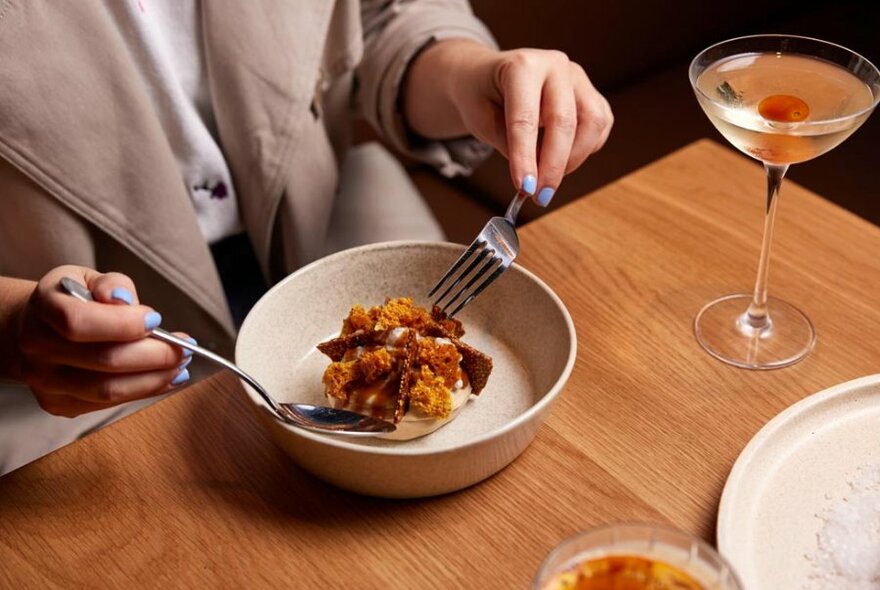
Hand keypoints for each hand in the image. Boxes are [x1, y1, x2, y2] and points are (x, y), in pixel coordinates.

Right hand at [15, 265, 191, 416]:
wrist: (35, 328)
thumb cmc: (72, 299)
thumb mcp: (88, 277)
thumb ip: (112, 284)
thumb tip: (125, 298)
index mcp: (43, 308)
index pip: (78, 321)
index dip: (123, 323)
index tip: (156, 320)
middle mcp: (38, 348)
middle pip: (104, 360)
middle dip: (156, 355)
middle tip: (186, 347)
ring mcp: (45, 382)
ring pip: (109, 390)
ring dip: (155, 379)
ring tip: (181, 365)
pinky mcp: (59, 404)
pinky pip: (109, 404)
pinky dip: (144, 391)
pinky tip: (166, 378)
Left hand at [405, 40, 612, 205]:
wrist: (489, 77)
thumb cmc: (482, 96)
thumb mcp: (480, 120)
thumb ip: (507, 145)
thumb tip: (532, 178)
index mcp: (522, 65)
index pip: (526, 119)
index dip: (526, 158)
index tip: (525, 188)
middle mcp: (555, 65)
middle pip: (564, 122)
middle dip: (553, 165)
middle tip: (540, 195)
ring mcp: (577, 77)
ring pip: (592, 123)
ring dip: (574, 159)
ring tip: (549, 176)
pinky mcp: (591, 92)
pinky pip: (600, 126)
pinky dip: (586, 149)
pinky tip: (564, 159)